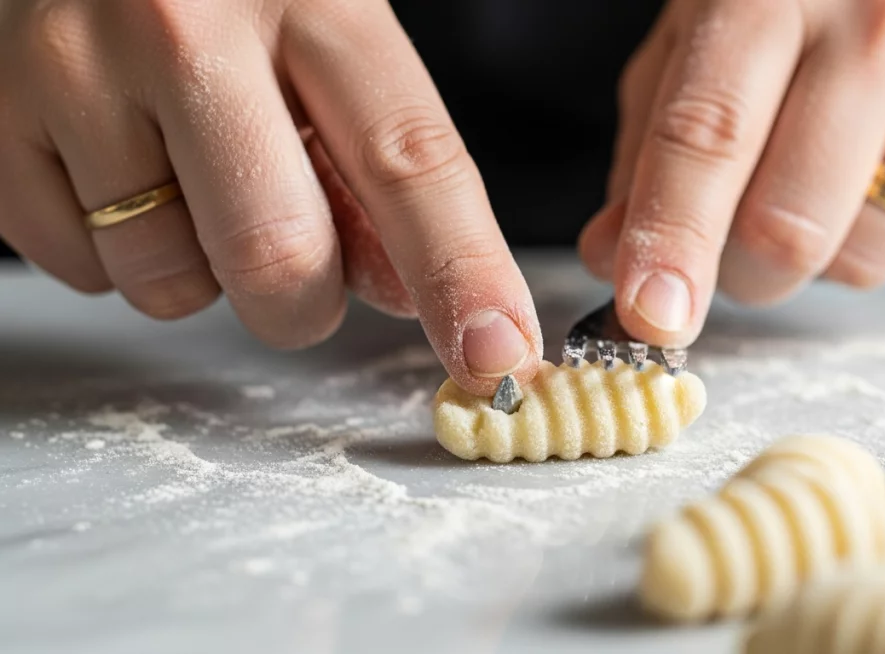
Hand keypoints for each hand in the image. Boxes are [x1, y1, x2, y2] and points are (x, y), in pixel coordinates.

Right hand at [0, 0, 539, 394]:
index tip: (497, 357)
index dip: (462, 274)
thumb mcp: (322, 27)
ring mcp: (70, 69)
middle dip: (303, 302)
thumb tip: (403, 293)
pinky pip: (77, 269)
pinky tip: (115, 162)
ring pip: (167, 283)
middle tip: (292, 258)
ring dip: (197, 269)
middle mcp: (183, 26)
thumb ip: (373, 157)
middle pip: (279, 258)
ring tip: (182, 172)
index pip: (408, 162)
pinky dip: (112, 249)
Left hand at [579, 0, 884, 344]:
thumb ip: (650, 154)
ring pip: (863, 258)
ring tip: (827, 186)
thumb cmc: (799, 12)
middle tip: (736, 252)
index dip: (673, 240)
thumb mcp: (696, 49)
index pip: (708, 138)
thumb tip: (613, 260)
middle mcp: (880, 23)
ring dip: (823, 261)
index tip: (652, 318)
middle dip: (742, 276)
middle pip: (788, 228)